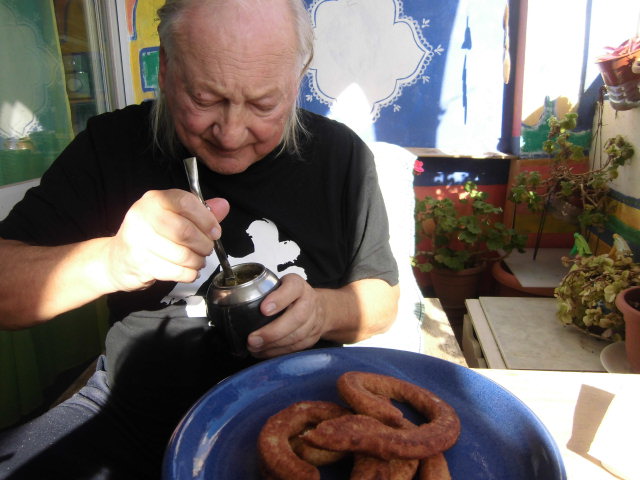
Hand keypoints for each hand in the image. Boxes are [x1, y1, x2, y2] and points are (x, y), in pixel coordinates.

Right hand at [104, 189, 228, 291]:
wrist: (116, 258)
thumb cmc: (150, 234)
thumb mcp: (173, 216)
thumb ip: (200, 211)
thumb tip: (223, 206)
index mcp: (154, 200)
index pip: (185, 202)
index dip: (206, 219)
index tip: (215, 232)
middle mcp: (143, 216)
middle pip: (185, 231)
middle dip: (204, 244)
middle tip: (207, 250)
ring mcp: (139, 240)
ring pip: (182, 254)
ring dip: (197, 261)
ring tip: (198, 261)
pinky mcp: (140, 263)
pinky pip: (175, 271)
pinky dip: (188, 274)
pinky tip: (189, 271)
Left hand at [247, 274, 326, 357]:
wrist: (320, 308)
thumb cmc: (292, 296)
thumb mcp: (280, 285)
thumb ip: (265, 292)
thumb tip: (238, 308)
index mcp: (298, 285)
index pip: (292, 288)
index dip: (279, 299)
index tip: (263, 309)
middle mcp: (309, 302)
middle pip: (297, 318)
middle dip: (273, 331)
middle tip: (253, 339)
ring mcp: (313, 321)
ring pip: (297, 336)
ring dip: (273, 345)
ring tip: (254, 347)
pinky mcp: (312, 337)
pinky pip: (296, 347)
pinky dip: (278, 352)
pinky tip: (264, 352)